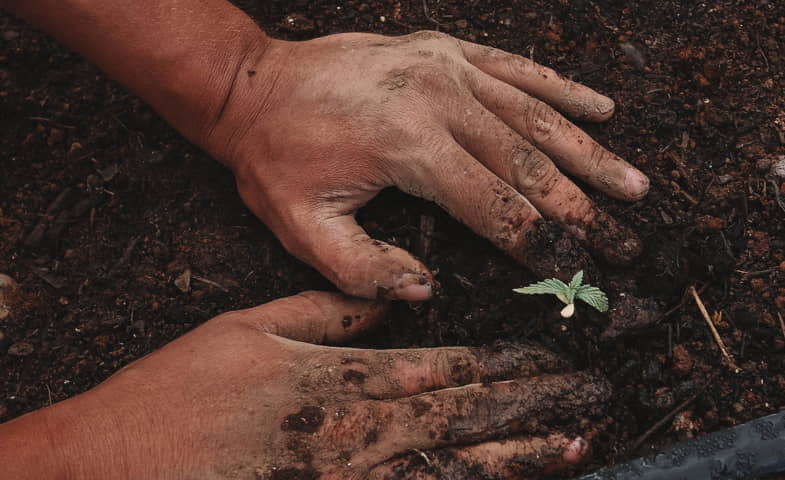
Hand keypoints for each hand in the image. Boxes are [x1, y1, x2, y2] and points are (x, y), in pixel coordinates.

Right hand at [5, 292, 609, 478]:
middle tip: (594, 396)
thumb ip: (329, 311)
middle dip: (534, 406)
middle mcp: (358, 428)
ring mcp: (350, 475)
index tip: (555, 358)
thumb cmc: (186, 386)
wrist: (127, 457)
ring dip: (518, 455)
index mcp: (342, 377)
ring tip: (576, 443)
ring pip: (451, 464)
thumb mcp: (253, 325)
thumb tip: (393, 302)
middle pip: (464, 415)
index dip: (506, 365)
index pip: (444, 368)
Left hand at [205, 31, 649, 300]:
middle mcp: (439, 99)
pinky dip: (562, 90)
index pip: (495, 206)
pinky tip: (603, 108)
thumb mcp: (302, 229)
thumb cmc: (275, 159)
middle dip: (582, 210)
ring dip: (590, 154)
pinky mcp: (444, 49)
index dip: (541, 244)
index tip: (579, 272)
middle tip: (627, 243)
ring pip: (536, 116)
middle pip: (530, 163)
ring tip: (634, 185)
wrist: (253, 86)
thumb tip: (428, 291)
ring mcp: (445, 67)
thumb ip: (364, 270)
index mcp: (408, 147)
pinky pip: (517, 69)